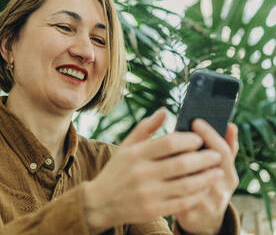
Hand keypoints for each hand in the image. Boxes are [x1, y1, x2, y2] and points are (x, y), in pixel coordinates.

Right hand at [84, 109, 225, 232]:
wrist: (101, 202)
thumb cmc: (117, 171)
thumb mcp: (126, 147)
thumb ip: (145, 128)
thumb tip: (164, 111)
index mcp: (136, 154)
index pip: (169, 143)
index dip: (189, 140)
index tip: (200, 139)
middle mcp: (142, 173)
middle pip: (182, 164)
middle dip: (205, 159)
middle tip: (217, 155)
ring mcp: (148, 193)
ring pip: (186, 185)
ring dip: (206, 178)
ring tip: (218, 172)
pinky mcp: (153, 210)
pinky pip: (182, 203)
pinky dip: (197, 195)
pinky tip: (205, 188)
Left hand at [174, 119, 238, 234]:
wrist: (202, 219)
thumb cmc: (208, 183)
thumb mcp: (220, 167)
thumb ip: (223, 146)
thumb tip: (230, 125)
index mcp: (229, 174)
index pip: (223, 151)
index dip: (210, 135)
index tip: (196, 121)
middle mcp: (222, 190)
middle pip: (207, 163)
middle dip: (190, 146)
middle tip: (175, 130)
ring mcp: (207, 204)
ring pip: (190, 178)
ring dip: (177, 161)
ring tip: (164, 146)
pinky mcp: (190, 214)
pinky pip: (177, 192)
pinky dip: (168, 178)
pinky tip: (158, 167)